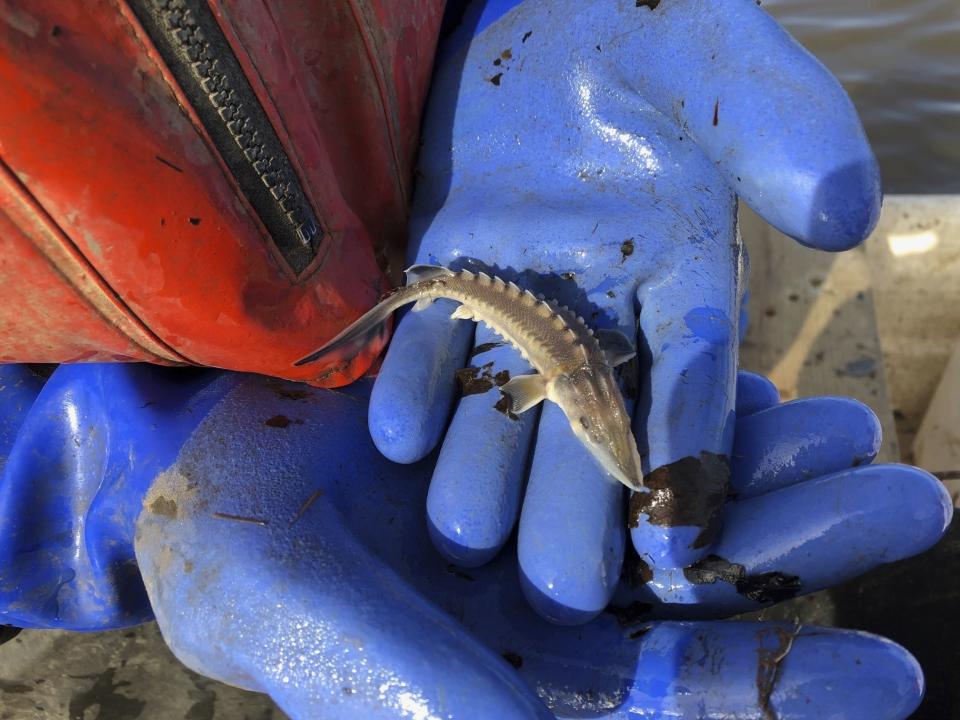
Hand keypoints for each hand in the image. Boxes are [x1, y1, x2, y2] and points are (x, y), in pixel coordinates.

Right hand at [1, 363, 942, 716]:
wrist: (208, 478)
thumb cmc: (257, 584)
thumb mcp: (340, 652)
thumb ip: (439, 706)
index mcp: (521, 683)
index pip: (668, 701)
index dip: (778, 695)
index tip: (891, 673)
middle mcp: (548, 605)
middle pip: (695, 587)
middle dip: (802, 552)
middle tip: (912, 503)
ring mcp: (540, 515)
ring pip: (671, 495)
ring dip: (764, 468)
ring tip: (854, 433)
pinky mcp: (521, 441)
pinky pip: (618, 422)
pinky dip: (678, 403)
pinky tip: (750, 374)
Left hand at [367, 0, 882, 622]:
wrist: (540, 8)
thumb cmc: (646, 24)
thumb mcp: (717, 59)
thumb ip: (781, 125)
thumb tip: (846, 207)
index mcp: (685, 273)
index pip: (696, 381)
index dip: (693, 459)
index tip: (679, 542)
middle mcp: (601, 307)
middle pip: (591, 421)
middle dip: (577, 503)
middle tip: (561, 588)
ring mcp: (517, 296)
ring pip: (503, 400)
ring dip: (485, 464)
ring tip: (463, 531)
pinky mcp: (446, 272)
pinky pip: (429, 340)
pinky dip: (415, 382)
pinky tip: (397, 432)